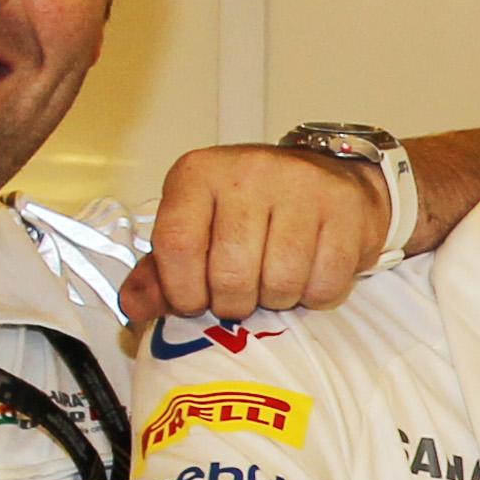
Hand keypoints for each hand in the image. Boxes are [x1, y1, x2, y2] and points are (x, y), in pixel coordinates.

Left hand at [123, 142, 395, 329]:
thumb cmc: (253, 210)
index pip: (177, 245)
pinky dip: (315, 294)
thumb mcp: (199, 228)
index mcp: (199, 173)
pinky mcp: (344, 207)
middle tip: (241, 295)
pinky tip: (309, 273)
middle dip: (234, 303)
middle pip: (231, 275)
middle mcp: (248, 171)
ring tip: (276, 281)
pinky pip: (324, 283)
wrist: (328, 175)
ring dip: (278, 300)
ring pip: (281, 283)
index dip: (182, 291)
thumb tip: (134, 308)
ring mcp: (301, 186)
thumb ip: (161, 271)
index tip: (194, 302)